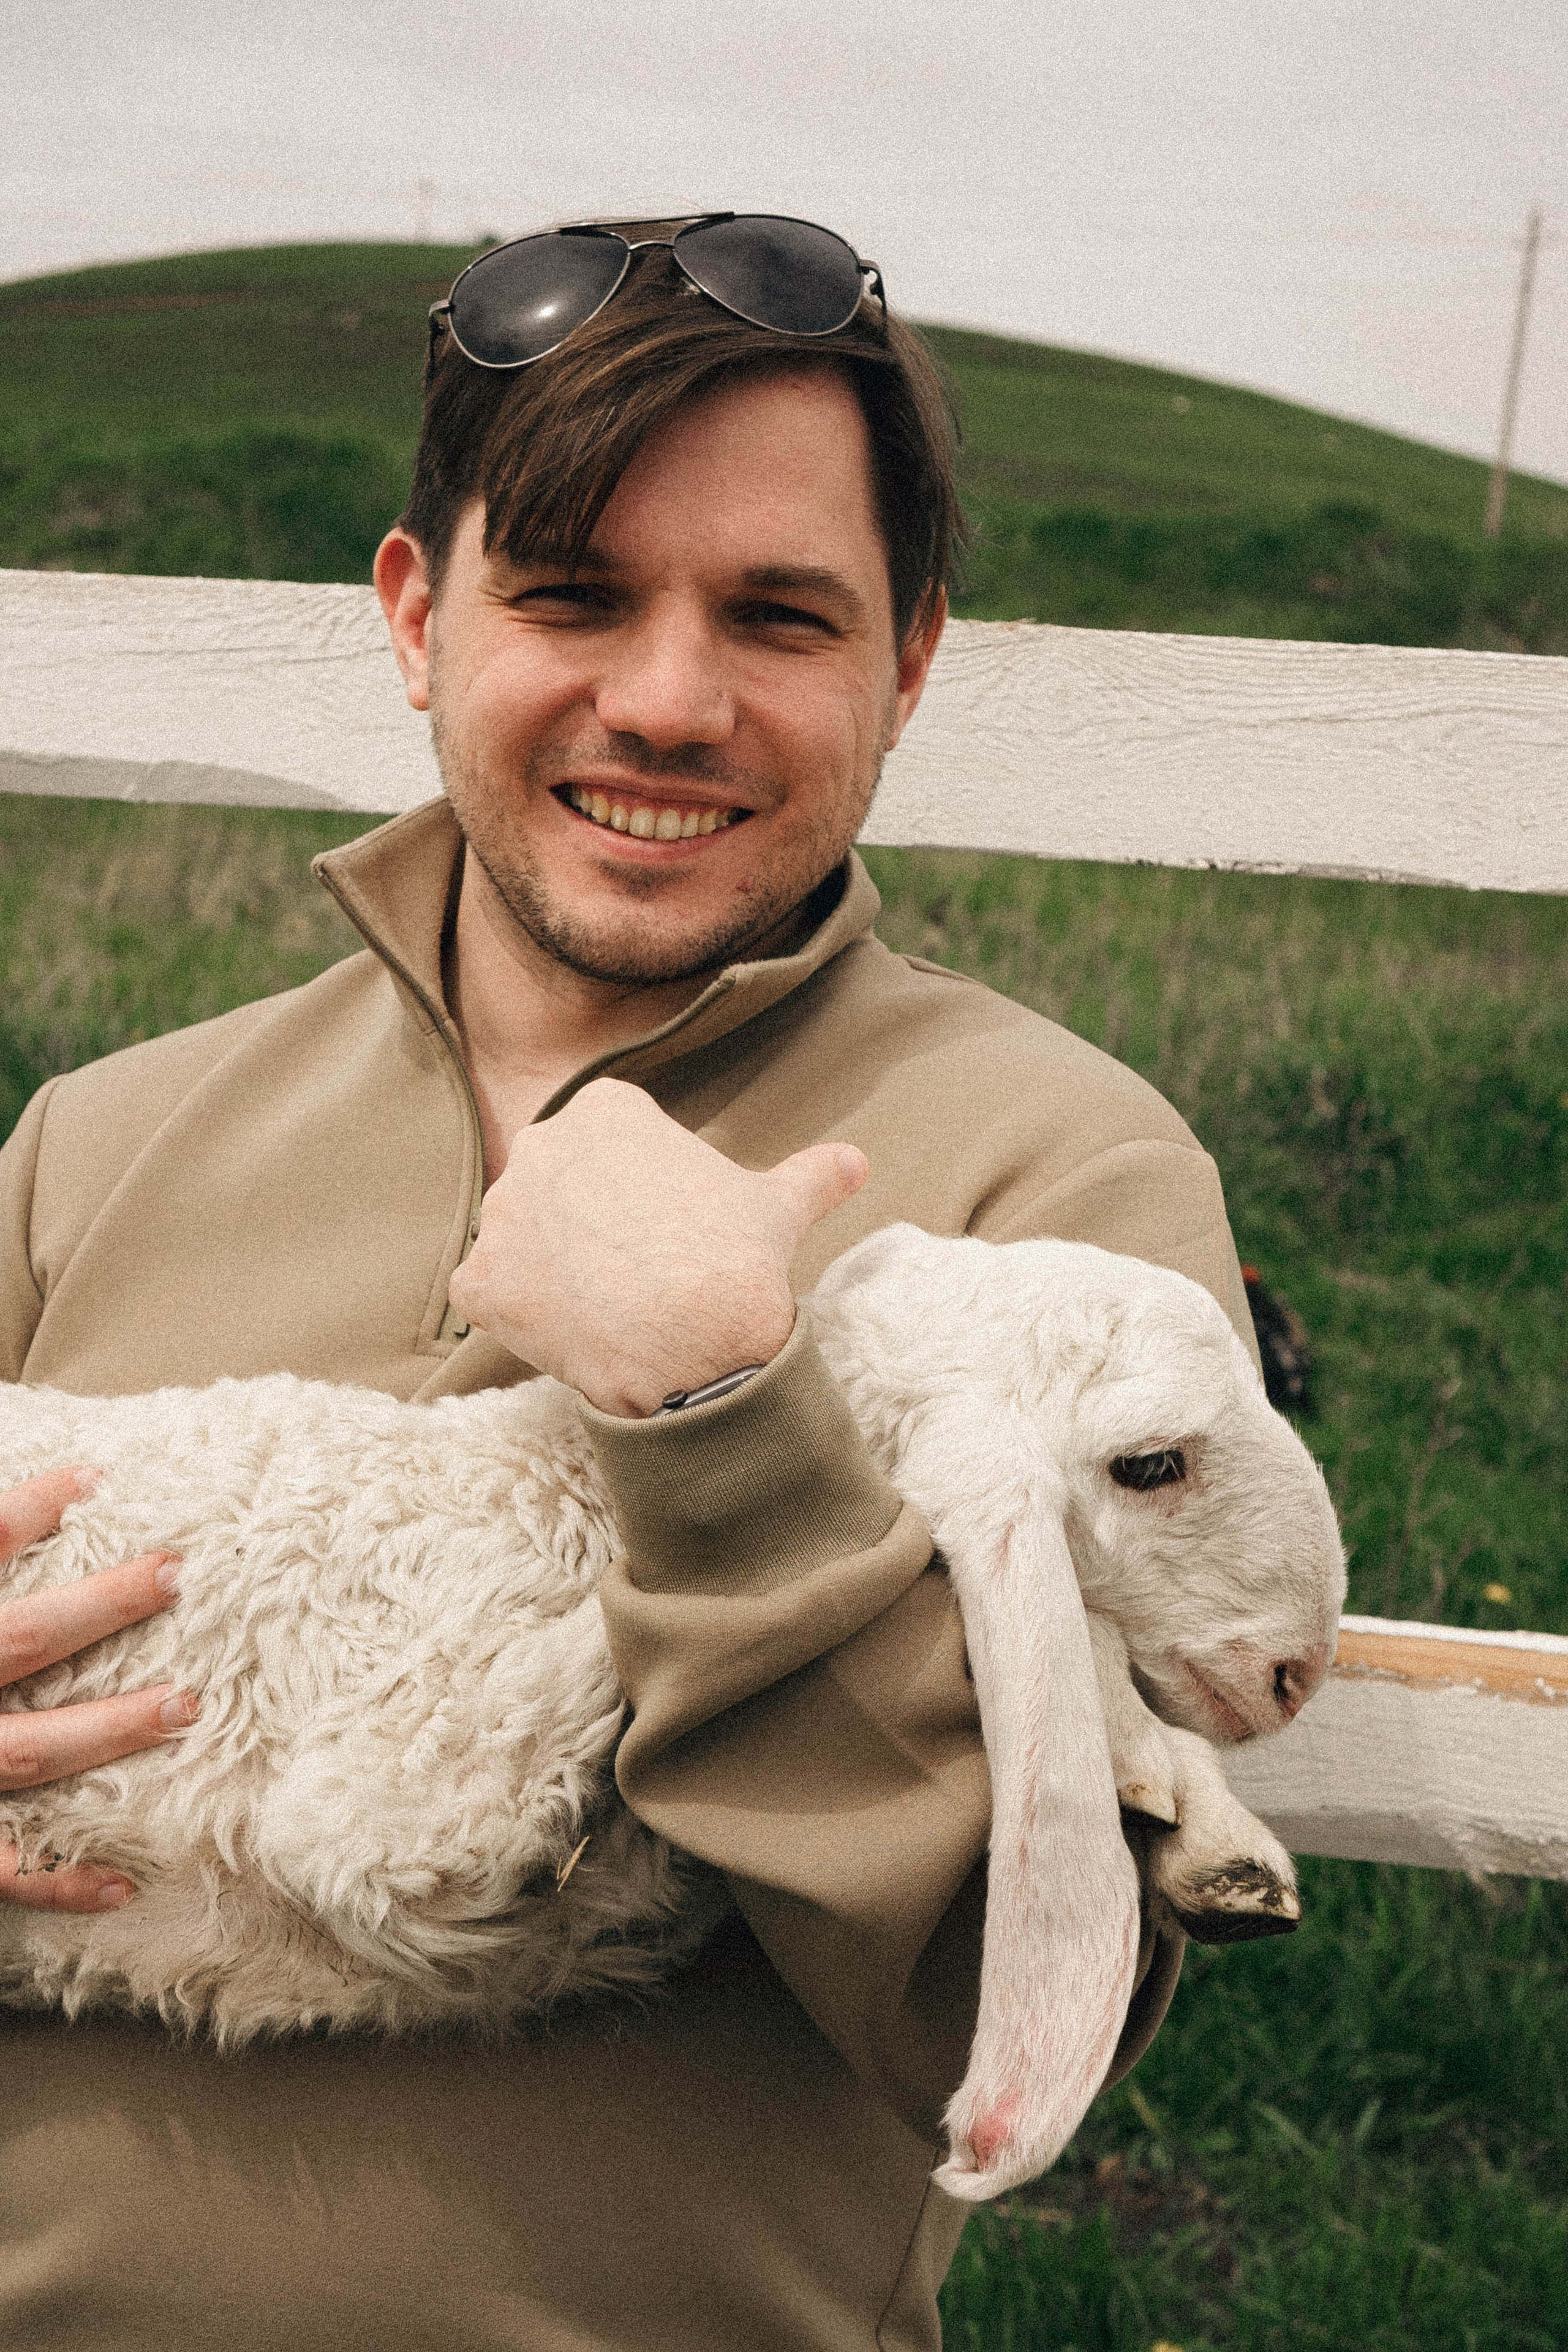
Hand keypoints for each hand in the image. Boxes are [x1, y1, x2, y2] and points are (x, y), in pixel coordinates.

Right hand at [0, 1467, 195, 1913]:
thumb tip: (8, 1524)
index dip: (26, 1511)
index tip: (93, 1476)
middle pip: (20, 1641)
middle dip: (102, 1606)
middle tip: (176, 1571)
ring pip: (29, 1751)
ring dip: (112, 1727)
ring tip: (189, 1703)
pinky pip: (3, 1871)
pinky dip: (61, 1883)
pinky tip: (123, 1883)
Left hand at [449, 1077, 867, 1415]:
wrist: (695, 1342)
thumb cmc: (736, 1262)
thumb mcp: (777, 1206)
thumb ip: (810, 1175)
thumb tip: (857, 1162)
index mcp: (603, 1110)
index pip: (606, 1149)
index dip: (639, 1199)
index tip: (667, 1234)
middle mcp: (539, 1145)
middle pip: (557, 1191)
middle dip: (586, 1229)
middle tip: (636, 1276)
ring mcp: (501, 1214)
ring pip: (522, 1243)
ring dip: (552, 1272)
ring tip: (606, 1309)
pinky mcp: (477, 1280)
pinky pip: (490, 1296)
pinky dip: (521, 1318)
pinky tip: (570, 1334)